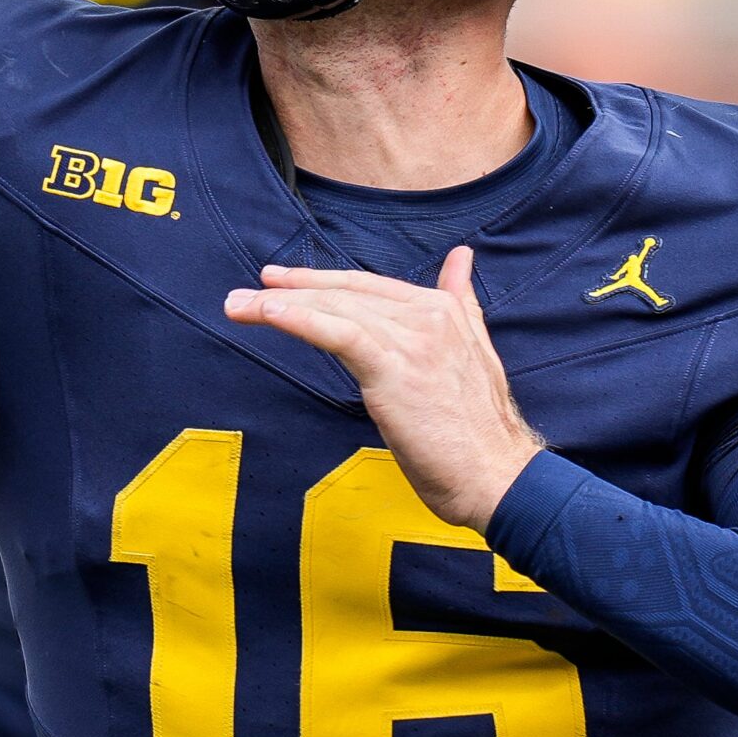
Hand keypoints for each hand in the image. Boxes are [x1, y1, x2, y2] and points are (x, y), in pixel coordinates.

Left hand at [224, 245, 541, 530]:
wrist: (499, 477)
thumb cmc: (480, 431)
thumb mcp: (475, 351)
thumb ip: (462, 303)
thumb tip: (461, 259)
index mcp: (443, 310)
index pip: (369, 285)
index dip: (322, 280)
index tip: (284, 281)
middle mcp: (428, 316)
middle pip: (345, 292)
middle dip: (293, 288)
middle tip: (248, 290)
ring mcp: (412, 340)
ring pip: (335, 309)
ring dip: (278, 305)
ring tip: (238, 305)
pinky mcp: (395, 368)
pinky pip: (337, 332)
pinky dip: (298, 319)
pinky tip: (267, 313)